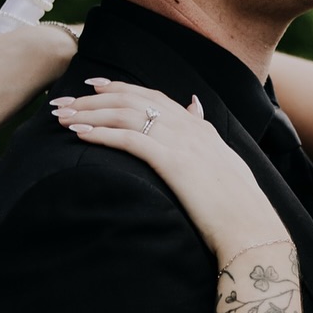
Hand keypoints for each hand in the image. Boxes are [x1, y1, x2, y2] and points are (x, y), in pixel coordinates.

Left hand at [54, 81, 286, 260]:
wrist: (252, 228)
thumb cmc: (238, 206)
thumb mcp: (224, 162)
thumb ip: (206, 134)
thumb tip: (196, 108)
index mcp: (199, 128)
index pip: (153, 97)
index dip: (120, 87)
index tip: (93, 84)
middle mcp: (189, 128)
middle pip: (132, 100)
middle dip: (92, 98)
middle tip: (62, 100)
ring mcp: (182, 143)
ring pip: (126, 115)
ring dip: (89, 113)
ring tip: (61, 116)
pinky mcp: (173, 163)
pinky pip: (130, 140)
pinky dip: (101, 133)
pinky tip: (79, 134)